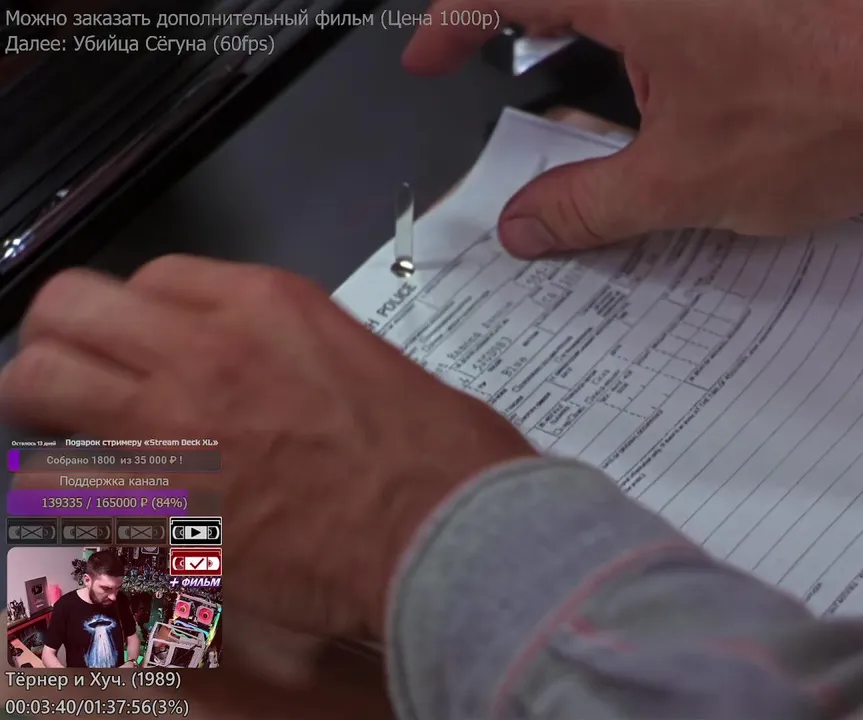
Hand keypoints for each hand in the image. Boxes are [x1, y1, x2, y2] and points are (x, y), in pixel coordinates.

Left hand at [0, 257, 537, 639]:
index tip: (152, 351)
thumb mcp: (373, 363)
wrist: (446, 535)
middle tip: (81, 381)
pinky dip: (68, 495)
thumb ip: (305, 355)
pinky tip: (100, 508)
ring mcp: (171, 424)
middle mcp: (204, 348)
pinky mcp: (155, 507)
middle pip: (72, 306)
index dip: (146, 317)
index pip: (156, 278)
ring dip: (44, 410)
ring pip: (38, 379)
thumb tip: (283, 382)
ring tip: (71, 439)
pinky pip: (56, 485)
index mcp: (268, 304)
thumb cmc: (441, 455)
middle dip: (65, 339)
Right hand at [403, 0, 862, 257]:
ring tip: (556, 101)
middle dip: (510, 28)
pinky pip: (657, 15)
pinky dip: (626, 47)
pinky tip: (636, 103)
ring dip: (572, 40)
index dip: (453, 22)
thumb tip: (527, 225)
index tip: (428, 59)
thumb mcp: (679, 183)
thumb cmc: (821, 122)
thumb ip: (586, 206)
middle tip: (479, 69)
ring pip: (611, 4)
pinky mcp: (740, 2)